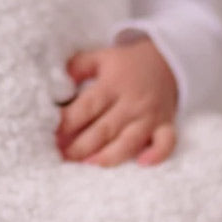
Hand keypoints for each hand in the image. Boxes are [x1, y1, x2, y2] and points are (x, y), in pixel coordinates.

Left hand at [55, 38, 177, 166]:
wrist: (168, 60)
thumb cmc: (127, 63)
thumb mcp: (100, 57)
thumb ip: (78, 67)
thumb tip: (57, 81)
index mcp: (112, 86)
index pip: (87, 107)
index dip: (68, 122)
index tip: (52, 135)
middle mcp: (131, 104)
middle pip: (104, 130)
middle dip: (81, 146)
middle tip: (62, 156)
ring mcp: (150, 117)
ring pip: (130, 142)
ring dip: (109, 156)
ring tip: (88, 164)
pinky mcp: (166, 125)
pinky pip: (166, 144)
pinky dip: (157, 155)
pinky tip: (142, 163)